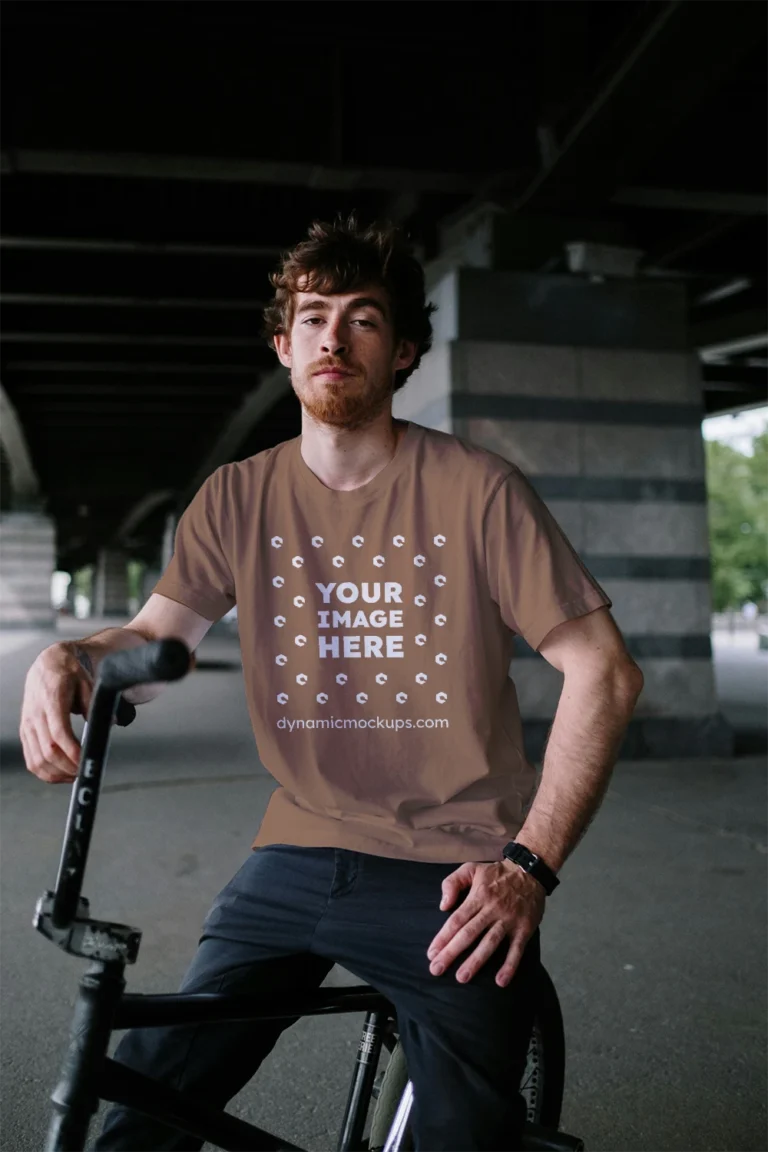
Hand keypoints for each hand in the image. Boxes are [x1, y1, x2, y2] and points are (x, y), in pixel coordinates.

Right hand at [20, 643, 91, 782]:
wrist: (47, 665)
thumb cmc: (68, 672)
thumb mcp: (87, 682)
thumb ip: (94, 705)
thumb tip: (110, 723)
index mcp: (52, 700)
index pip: (59, 733)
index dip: (72, 751)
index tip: (85, 761)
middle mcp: (36, 715)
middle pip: (48, 751)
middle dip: (68, 766)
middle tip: (84, 771)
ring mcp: (28, 725)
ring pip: (36, 760)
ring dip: (56, 773)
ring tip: (74, 775)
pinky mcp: (25, 732)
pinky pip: (30, 759)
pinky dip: (44, 772)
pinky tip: (60, 773)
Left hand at [426, 860, 545, 987]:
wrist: (530, 871)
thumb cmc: (496, 873)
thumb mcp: (471, 868)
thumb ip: (452, 883)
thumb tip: (443, 905)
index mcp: (477, 896)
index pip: (457, 920)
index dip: (443, 937)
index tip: (431, 954)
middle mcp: (491, 909)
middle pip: (469, 933)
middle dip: (452, 953)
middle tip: (437, 970)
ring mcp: (509, 920)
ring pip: (490, 943)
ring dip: (476, 961)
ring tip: (462, 977)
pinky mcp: (524, 929)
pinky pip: (517, 949)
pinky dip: (509, 965)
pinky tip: (500, 981)